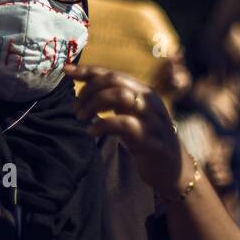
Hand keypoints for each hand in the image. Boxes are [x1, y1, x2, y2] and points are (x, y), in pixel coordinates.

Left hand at [65, 64, 188, 196]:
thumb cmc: (145, 139)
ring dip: (94, 104)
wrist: (173, 169)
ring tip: (82, 118)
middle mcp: (149, 100)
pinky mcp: (151, 138)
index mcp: (143, 91)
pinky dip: (102, 124)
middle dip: (89, 90)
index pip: (112, 73)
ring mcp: (152, 118)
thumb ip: (113, 100)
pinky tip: (91, 132)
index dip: (88, 70)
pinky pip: (124, 123)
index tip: (66, 71)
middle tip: (75, 108)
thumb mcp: (129, 115)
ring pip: (120, 96)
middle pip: (114, 81)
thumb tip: (84, 87)